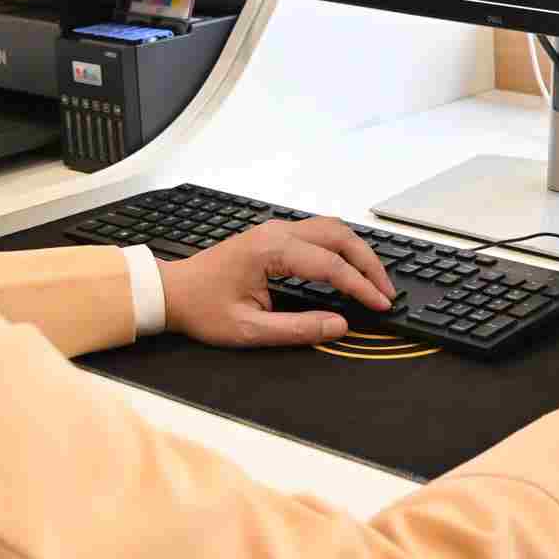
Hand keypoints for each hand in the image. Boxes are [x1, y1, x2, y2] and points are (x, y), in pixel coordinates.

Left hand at [158, 216, 395, 347]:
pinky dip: (341, 247)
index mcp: (272, 251)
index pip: (331, 265)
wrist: (172, 291)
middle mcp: (278, 232)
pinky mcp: (274, 235)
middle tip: (385, 291)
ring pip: (332, 229)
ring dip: (357, 251)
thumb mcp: (249, 330)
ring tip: (373, 280)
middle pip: (340, 236)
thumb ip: (297, 328)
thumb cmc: (203, 309)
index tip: (380, 305)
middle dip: (369, 263)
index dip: (360, 286)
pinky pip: (319, 232)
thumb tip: (339, 325)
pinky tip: (348, 267)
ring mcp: (276, 230)